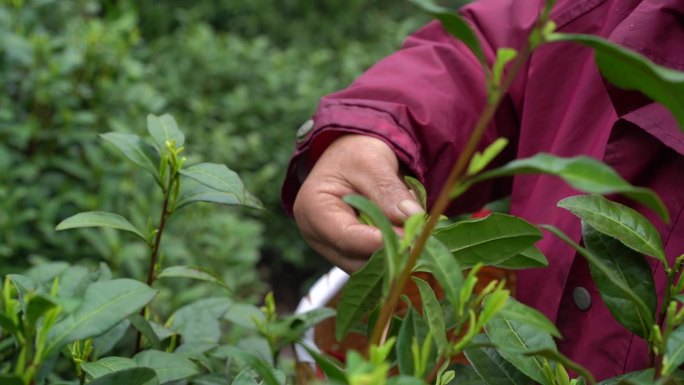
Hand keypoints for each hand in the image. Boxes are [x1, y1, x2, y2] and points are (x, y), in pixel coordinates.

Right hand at [293, 134, 423, 271]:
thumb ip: (390, 191)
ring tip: (409, 225)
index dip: (377, 242)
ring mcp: (331, 249)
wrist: (349, 157)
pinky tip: (402, 230)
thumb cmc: (355, 155)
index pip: (344, 237)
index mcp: (313, 209)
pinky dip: (391, 251)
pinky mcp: (347, 254)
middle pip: (355, 259)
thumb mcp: (372, 163)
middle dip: (389, 250)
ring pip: (366, 267)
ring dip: (392, 252)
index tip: (409, 238)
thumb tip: (413, 218)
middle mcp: (316, 236)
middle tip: (419, 233)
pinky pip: (372, 263)